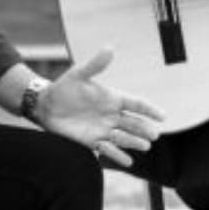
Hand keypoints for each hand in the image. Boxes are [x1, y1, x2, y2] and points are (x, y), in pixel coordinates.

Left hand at [35, 47, 164, 167]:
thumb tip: (109, 47)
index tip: (163, 116)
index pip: (137, 104)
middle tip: (154, 135)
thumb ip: (96, 65)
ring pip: (124, 137)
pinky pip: (108, 149)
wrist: (45, 106)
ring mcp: (103, 129)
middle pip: (133, 123)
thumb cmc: (64, 88)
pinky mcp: (92, 141)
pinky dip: (118, 156)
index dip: (150, 110)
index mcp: (113, 99)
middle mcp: (112, 115)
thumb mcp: (79, 75)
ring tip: (145, 147)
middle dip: (144, 129)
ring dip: (134, 142)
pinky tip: (128, 162)